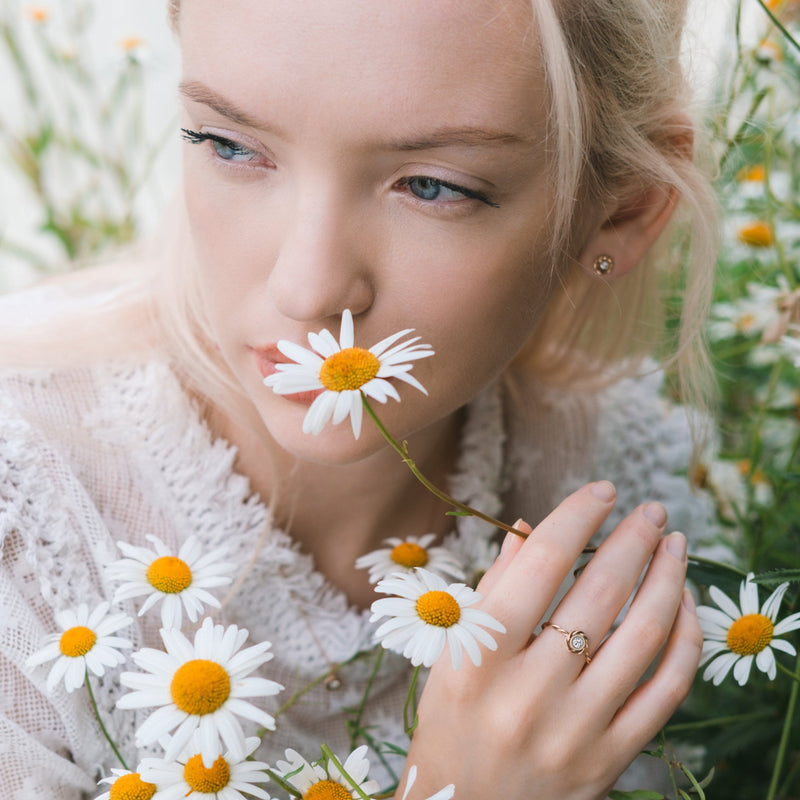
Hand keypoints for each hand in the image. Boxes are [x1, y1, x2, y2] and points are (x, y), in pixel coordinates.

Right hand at [402, 481, 701, 799]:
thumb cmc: (450, 724)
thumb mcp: (453, 652)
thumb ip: (492, 587)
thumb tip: (528, 527)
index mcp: (479, 655)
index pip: (541, 563)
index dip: (578, 516)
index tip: (602, 491)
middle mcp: (529, 691)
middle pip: (600, 592)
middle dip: (633, 539)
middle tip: (652, 510)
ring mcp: (575, 729)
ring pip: (642, 635)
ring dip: (668, 579)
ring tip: (675, 545)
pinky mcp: (610, 759)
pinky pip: (664, 690)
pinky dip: (682, 640)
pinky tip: (682, 606)